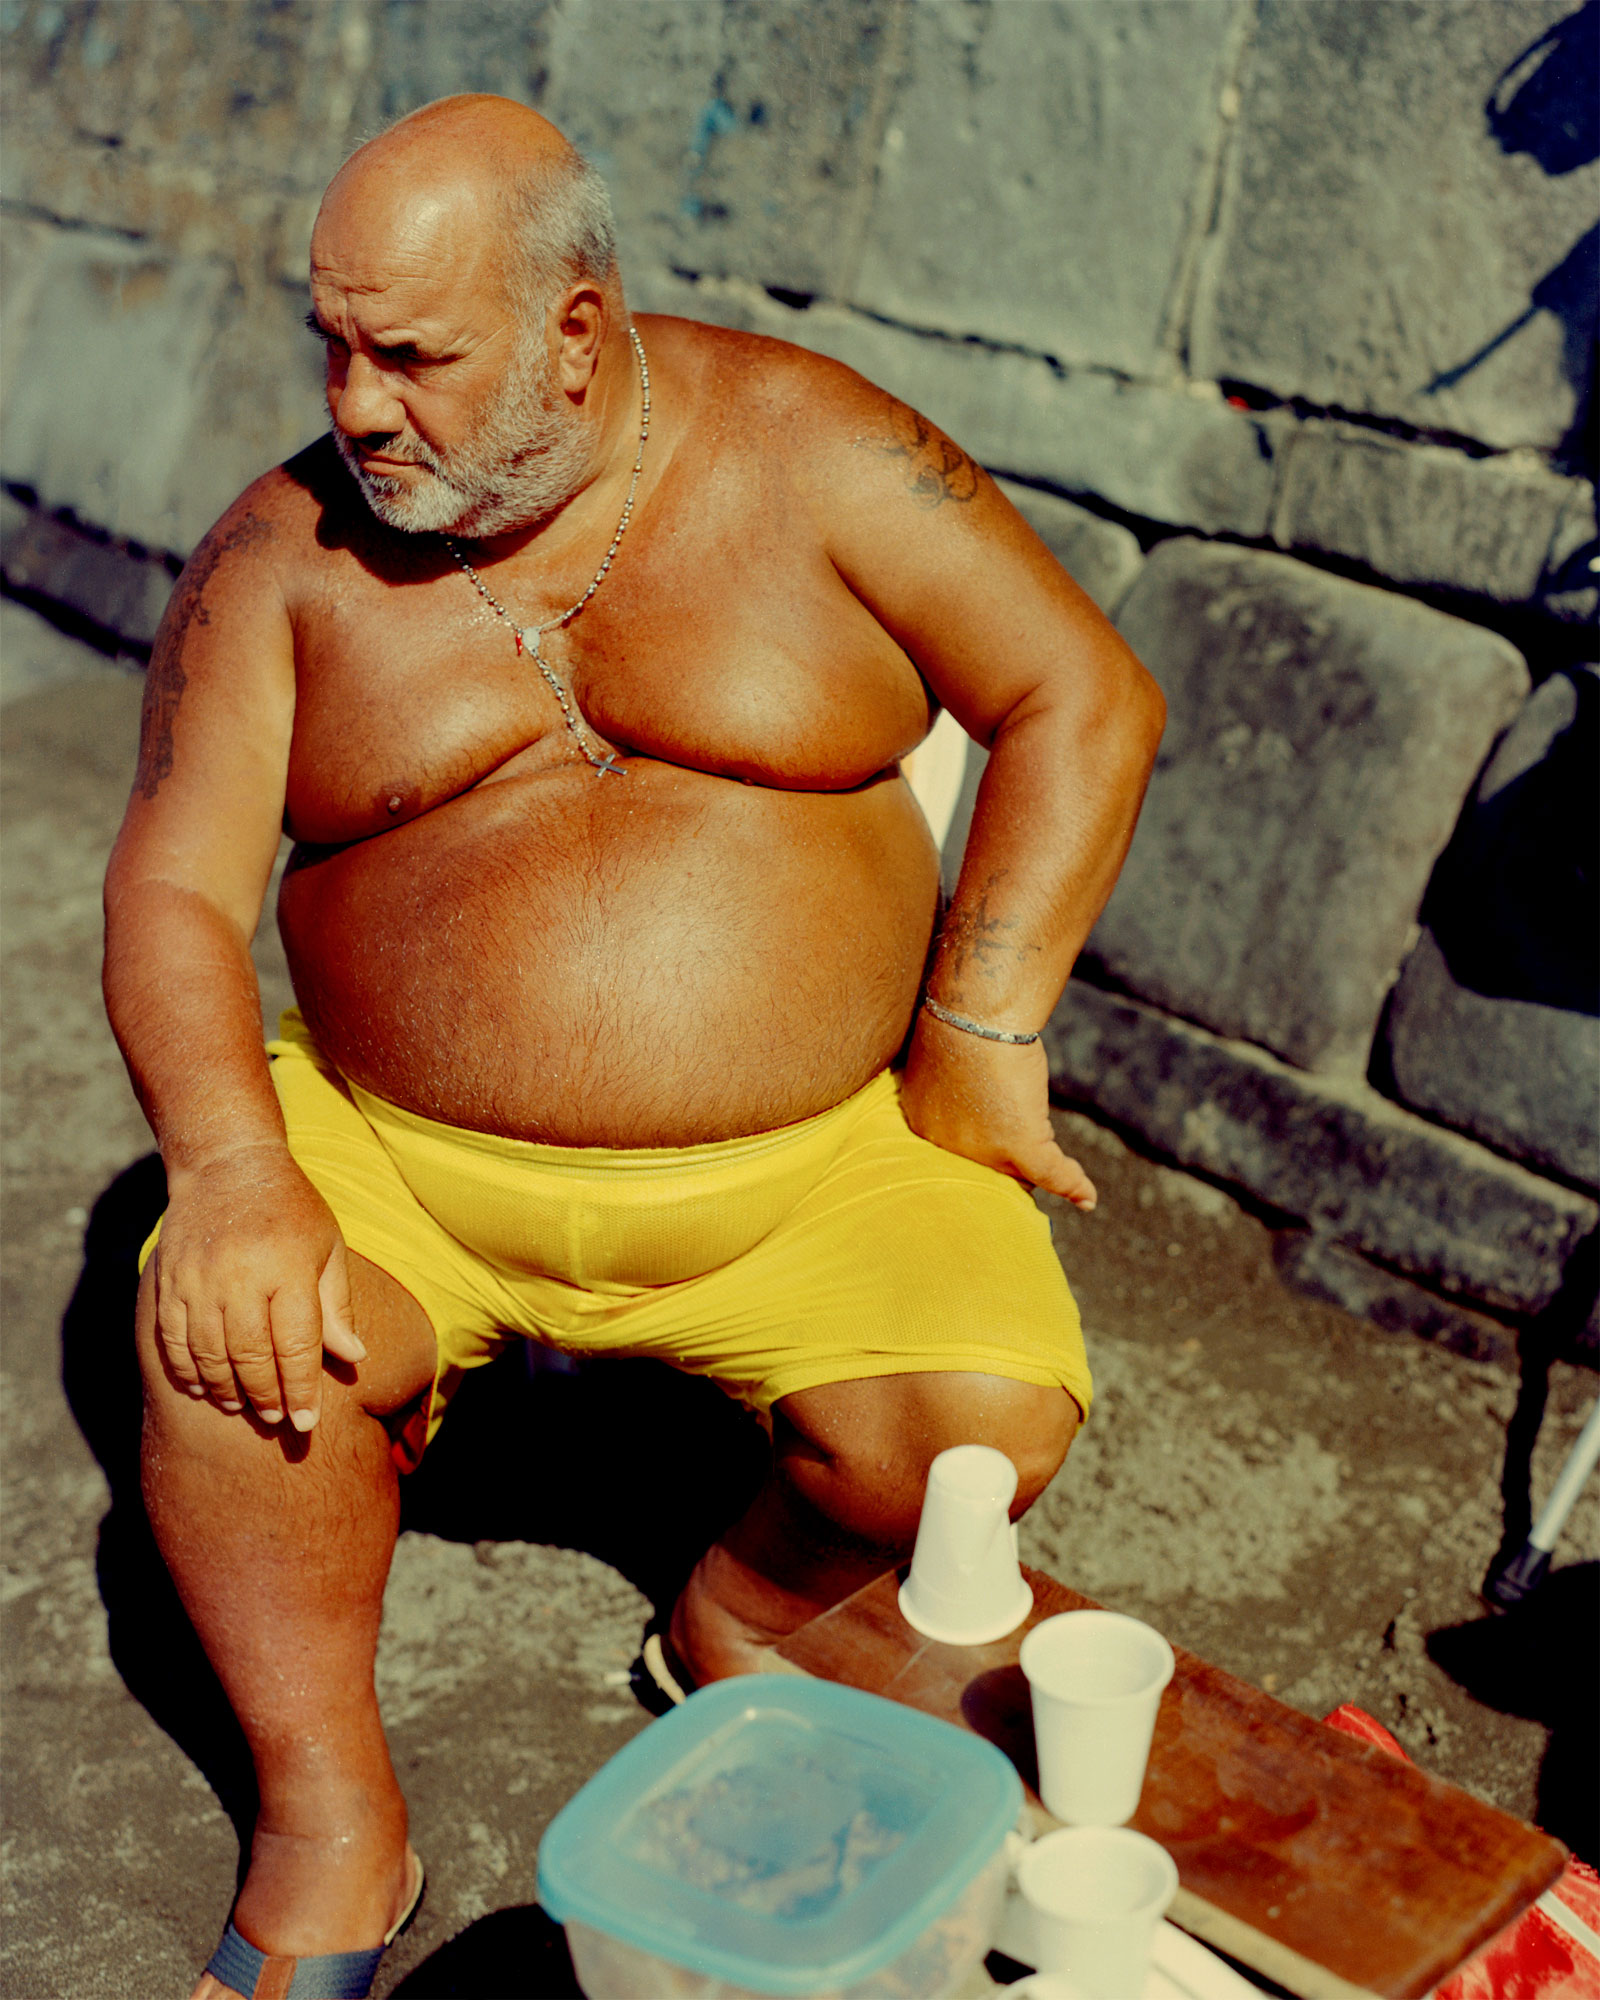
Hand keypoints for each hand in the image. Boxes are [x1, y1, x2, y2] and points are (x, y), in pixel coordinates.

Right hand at [151, 1144, 365, 1429]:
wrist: (227, 1166)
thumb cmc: (291, 1210)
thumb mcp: (327, 1248)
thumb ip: (337, 1306)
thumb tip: (355, 1357)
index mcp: (288, 1268)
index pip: (297, 1345)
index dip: (302, 1389)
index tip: (307, 1423)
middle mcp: (242, 1277)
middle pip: (252, 1357)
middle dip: (266, 1396)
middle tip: (277, 1417)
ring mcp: (200, 1280)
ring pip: (210, 1355)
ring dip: (227, 1389)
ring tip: (242, 1406)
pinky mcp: (170, 1281)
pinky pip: (174, 1340)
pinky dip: (188, 1370)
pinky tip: (204, 1386)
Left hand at [901, 1011, 1097, 1209]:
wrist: (977, 1011)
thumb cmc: (961, 1020)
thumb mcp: (948, 1056)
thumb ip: (955, 1086)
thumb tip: (977, 1091)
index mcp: (922, 1121)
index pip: (955, 1151)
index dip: (978, 1150)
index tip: (995, 1144)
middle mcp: (946, 1144)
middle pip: (985, 1166)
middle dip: (1005, 1167)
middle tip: (1024, 1172)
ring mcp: (980, 1148)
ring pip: (1018, 1170)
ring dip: (1038, 1173)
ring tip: (1061, 1175)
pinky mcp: (1019, 1144)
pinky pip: (1050, 1174)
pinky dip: (1072, 1186)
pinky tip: (1087, 1198)